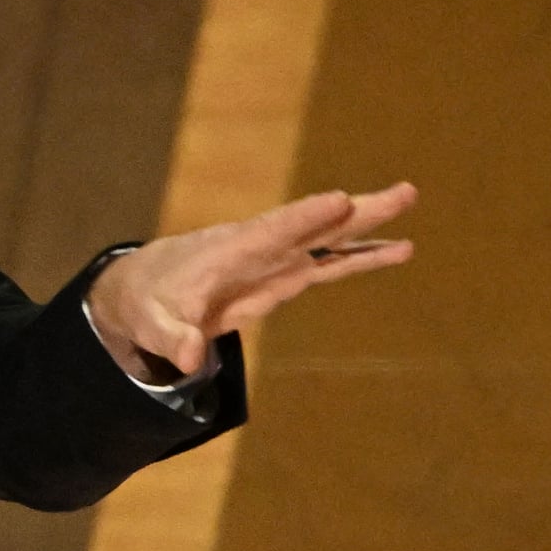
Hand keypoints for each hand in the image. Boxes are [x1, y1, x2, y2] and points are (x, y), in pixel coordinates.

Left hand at [86, 182, 418, 379]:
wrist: (142, 290)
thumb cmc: (146, 302)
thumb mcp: (151, 324)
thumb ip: (171, 337)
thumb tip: (187, 357)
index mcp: (225, 252)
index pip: (269, 233)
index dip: (303, 218)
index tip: (340, 200)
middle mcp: (257, 248)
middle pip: (311, 227)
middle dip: (353, 212)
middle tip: (404, 193)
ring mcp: (273, 260)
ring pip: (326, 240)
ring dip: (366, 227)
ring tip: (408, 204)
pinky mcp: (282, 277)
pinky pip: (327, 264)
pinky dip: (358, 257)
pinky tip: (395, 250)